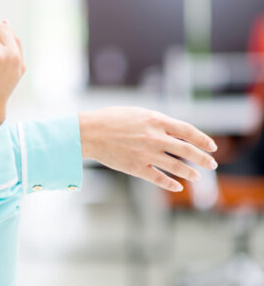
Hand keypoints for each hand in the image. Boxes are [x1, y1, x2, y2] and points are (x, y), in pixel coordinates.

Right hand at [79, 106, 218, 191]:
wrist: (89, 133)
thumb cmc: (110, 120)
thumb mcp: (138, 114)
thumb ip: (157, 122)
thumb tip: (174, 131)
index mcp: (156, 121)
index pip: (188, 131)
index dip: (203, 139)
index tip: (212, 146)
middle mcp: (155, 138)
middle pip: (187, 150)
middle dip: (203, 159)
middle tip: (212, 164)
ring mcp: (147, 154)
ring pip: (177, 167)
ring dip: (190, 173)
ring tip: (197, 177)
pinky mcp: (137, 168)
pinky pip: (159, 179)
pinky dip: (171, 184)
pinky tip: (178, 187)